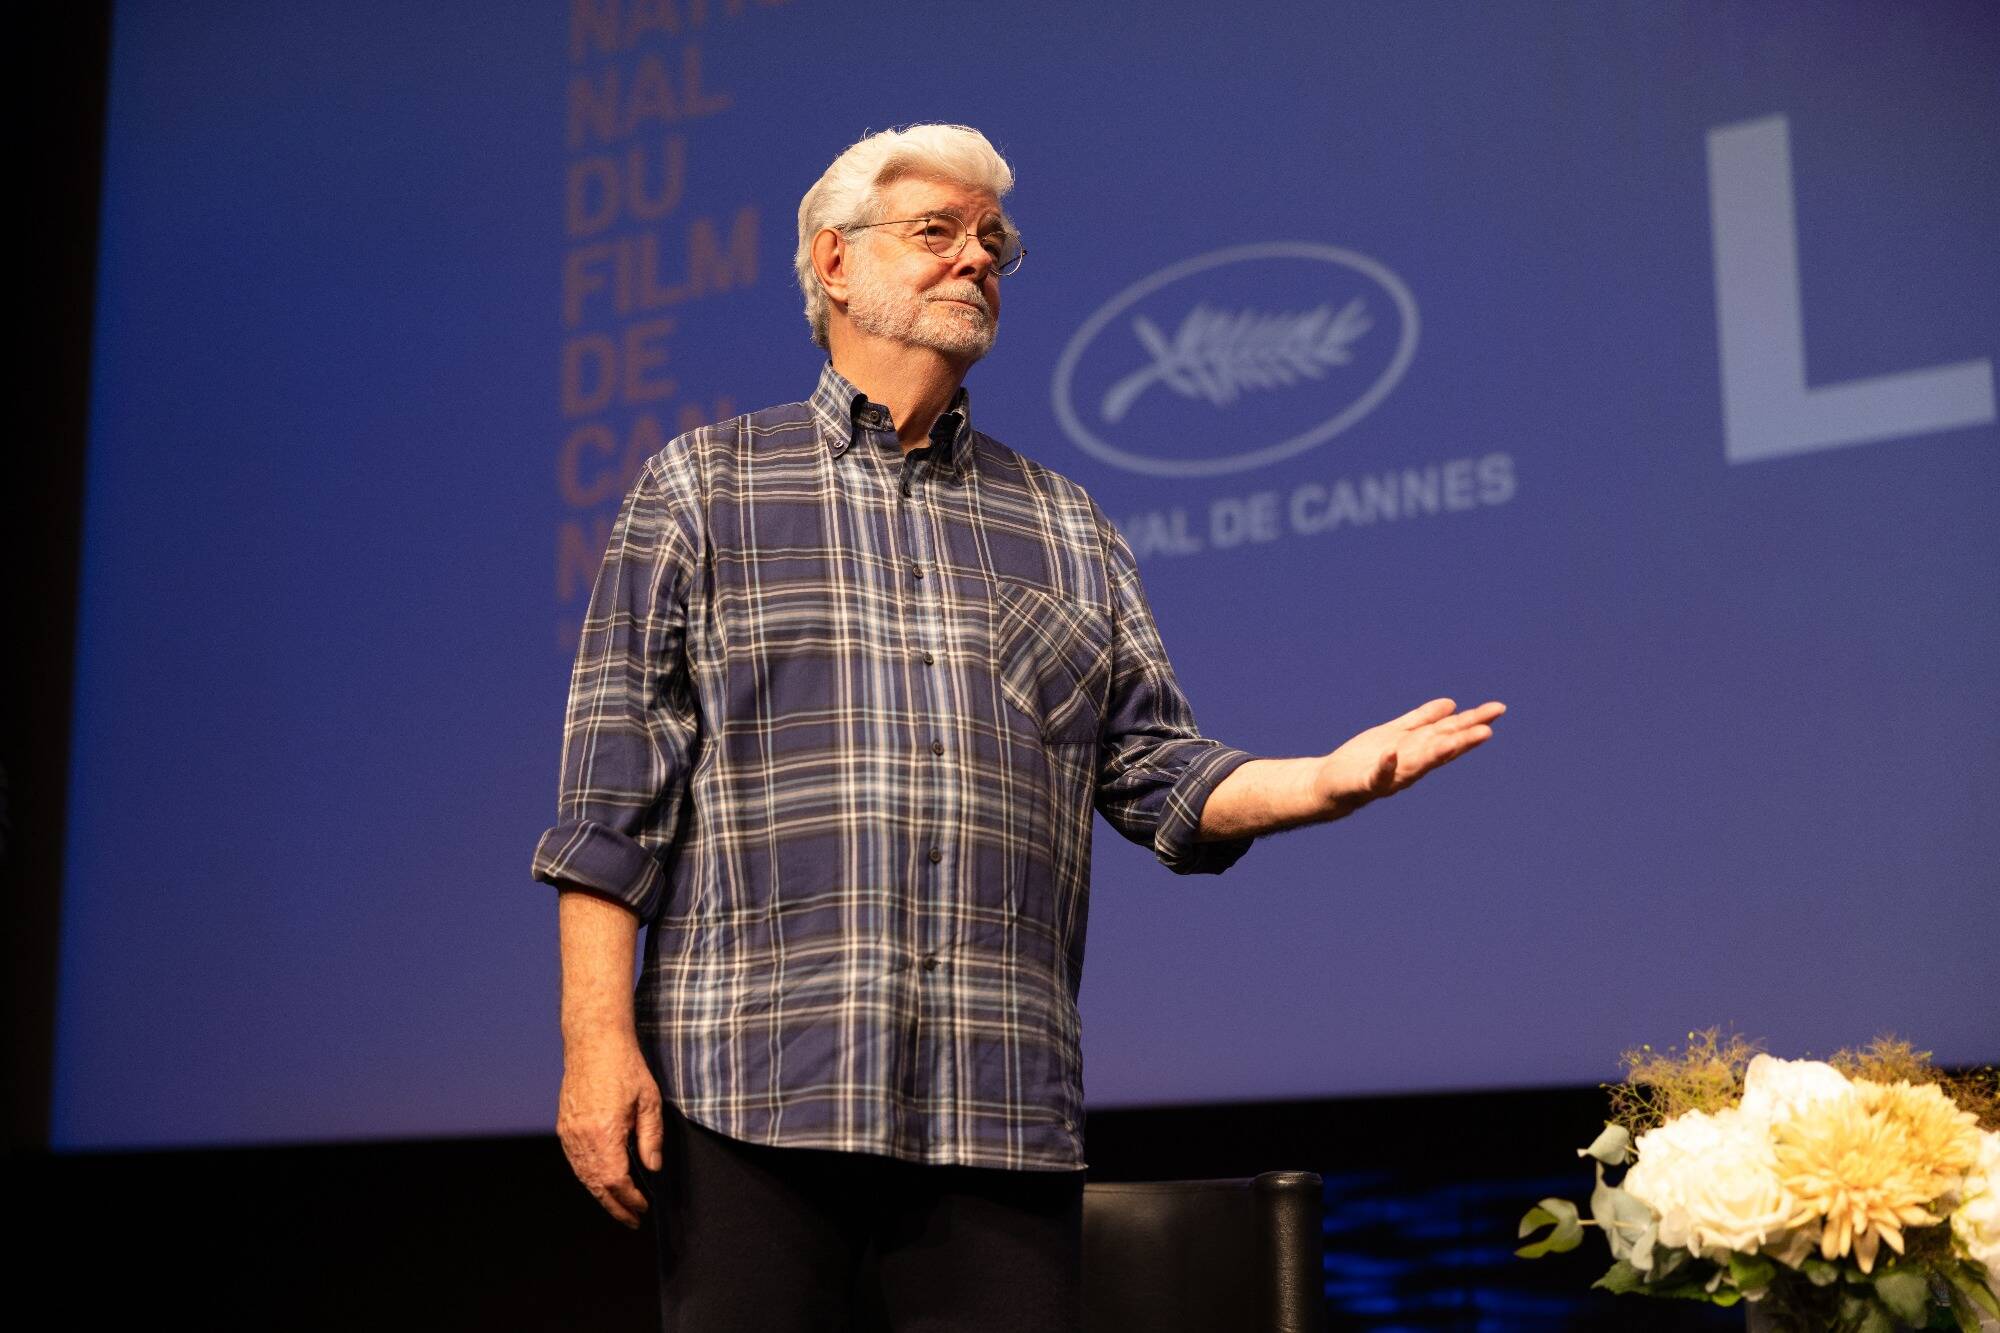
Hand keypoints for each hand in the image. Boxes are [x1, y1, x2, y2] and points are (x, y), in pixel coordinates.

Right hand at [557, 1038, 664, 1227]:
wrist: (594, 1042)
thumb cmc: (625, 1067)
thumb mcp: (649, 1101)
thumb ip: (651, 1137)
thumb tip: (653, 1168)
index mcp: (604, 1133)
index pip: (616, 1181)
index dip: (630, 1199)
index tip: (643, 1208)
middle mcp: (581, 1137)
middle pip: (596, 1185)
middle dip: (615, 1206)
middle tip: (631, 1220)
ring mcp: (569, 1133)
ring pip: (583, 1176)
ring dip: (601, 1195)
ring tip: (619, 1206)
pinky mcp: (564, 1126)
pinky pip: (575, 1162)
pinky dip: (589, 1177)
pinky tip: (602, 1182)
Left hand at [1310, 697, 1504, 816]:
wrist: (1331, 784)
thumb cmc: (1366, 760)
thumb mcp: (1397, 734)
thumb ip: (1422, 721)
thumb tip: (1452, 705)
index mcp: (1418, 751)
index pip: (1449, 735)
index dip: (1471, 725)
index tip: (1494, 714)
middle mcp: (1410, 765)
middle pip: (1439, 750)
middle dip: (1462, 741)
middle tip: (1487, 730)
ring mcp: (1390, 775)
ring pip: (1417, 765)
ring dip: (1434, 754)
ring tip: (1452, 742)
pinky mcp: (1366, 782)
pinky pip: (1377, 775)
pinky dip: (1385, 766)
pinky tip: (1391, 755)